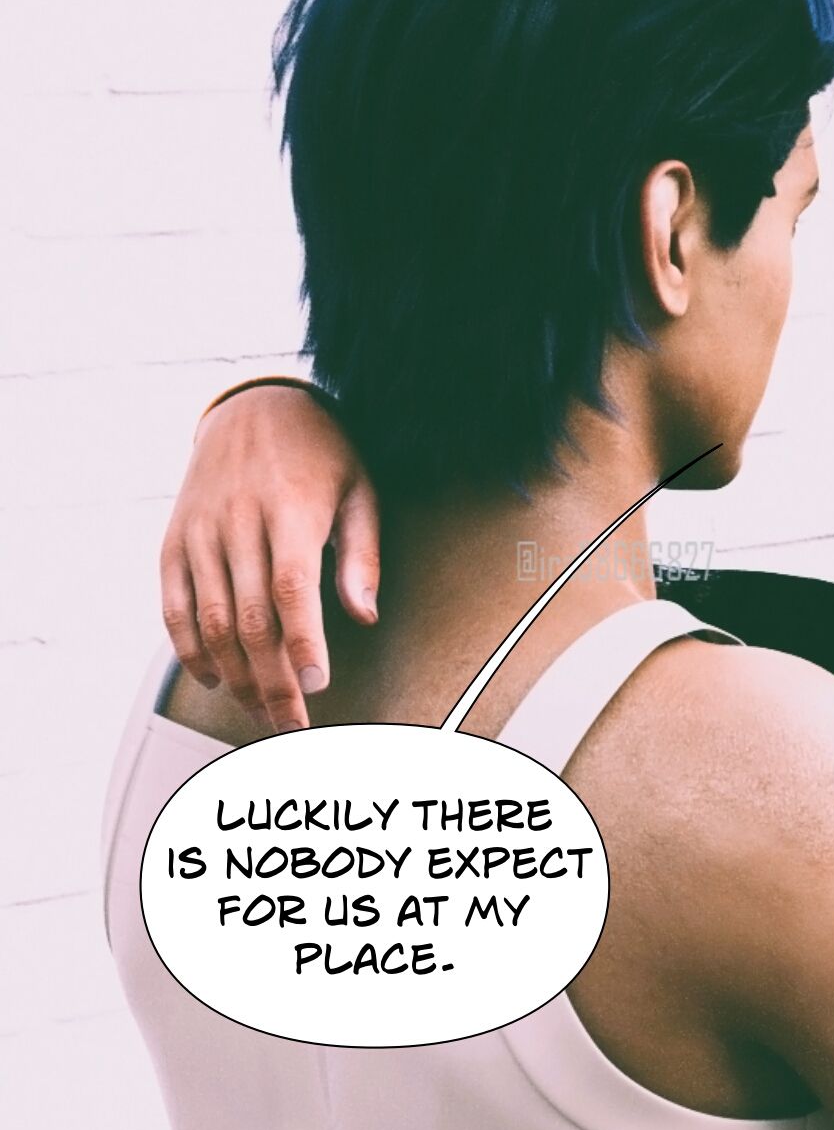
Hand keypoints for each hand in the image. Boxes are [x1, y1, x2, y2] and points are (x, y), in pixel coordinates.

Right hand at [159, 384, 380, 730]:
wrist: (252, 406)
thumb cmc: (318, 453)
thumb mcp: (359, 490)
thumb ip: (362, 555)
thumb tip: (364, 614)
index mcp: (289, 509)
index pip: (291, 589)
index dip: (302, 643)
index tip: (318, 685)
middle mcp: (237, 522)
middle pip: (251, 619)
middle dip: (272, 682)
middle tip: (293, 723)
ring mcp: (199, 533)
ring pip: (211, 622)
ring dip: (236, 677)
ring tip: (263, 711)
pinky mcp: (174, 542)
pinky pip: (173, 607)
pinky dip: (191, 651)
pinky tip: (217, 680)